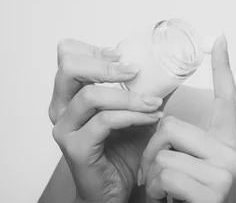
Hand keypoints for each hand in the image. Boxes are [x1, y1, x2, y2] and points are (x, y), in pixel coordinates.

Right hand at [49, 39, 166, 202]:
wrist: (118, 188)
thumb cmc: (124, 148)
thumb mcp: (137, 110)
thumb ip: (145, 88)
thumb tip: (172, 66)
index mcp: (71, 94)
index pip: (68, 56)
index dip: (94, 49)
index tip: (121, 55)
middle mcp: (61, 108)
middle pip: (69, 68)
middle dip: (105, 64)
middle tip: (134, 70)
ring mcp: (66, 129)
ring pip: (91, 96)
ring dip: (128, 96)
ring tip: (153, 102)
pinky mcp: (76, 148)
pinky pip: (105, 122)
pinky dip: (132, 116)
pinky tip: (151, 118)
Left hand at [140, 34, 235, 202]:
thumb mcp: (194, 170)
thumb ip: (186, 146)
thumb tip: (163, 122)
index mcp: (228, 143)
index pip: (228, 98)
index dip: (223, 68)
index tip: (218, 39)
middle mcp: (232, 152)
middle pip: (171, 127)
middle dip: (152, 153)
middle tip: (158, 178)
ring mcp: (226, 171)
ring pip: (162, 154)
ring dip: (153, 179)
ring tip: (167, 195)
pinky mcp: (214, 189)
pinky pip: (165, 175)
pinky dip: (158, 193)